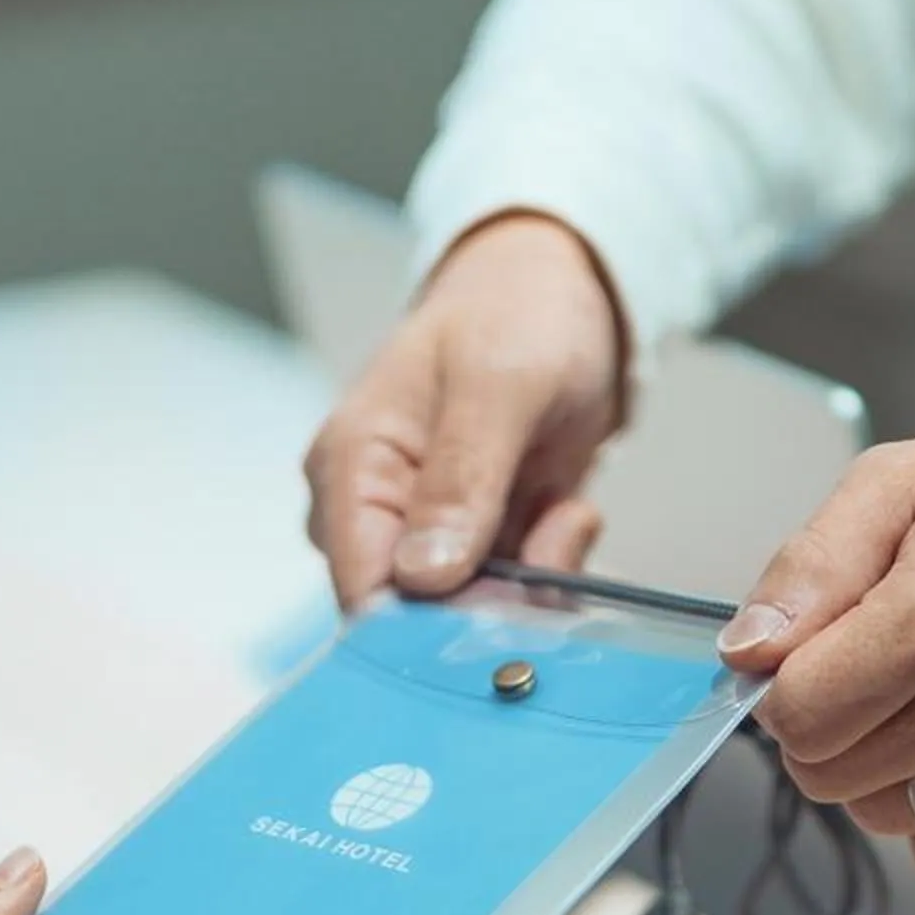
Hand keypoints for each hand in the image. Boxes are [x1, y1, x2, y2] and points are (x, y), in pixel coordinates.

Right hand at [303, 211, 624, 606]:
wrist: (559, 288)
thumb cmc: (514, 311)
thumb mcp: (497, 381)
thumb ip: (462, 477)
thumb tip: (422, 576)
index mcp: (350, 467)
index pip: (361, 589)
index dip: (425, 626)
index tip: (501, 614)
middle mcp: (374, 513)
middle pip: (418, 617)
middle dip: (498, 600)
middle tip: (555, 533)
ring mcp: (424, 534)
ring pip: (475, 615)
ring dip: (536, 580)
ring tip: (562, 503)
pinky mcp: (474, 545)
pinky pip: (514, 596)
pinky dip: (552, 566)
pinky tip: (563, 507)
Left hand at [716, 398, 914, 877]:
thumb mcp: (909, 479)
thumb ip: (810, 567)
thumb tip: (746, 657)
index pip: (799, 717)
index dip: (787, 686)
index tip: (821, 652)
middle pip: (830, 776)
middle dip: (832, 725)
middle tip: (886, 665)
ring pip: (885, 817)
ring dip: (889, 767)